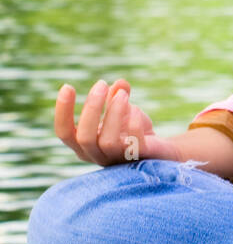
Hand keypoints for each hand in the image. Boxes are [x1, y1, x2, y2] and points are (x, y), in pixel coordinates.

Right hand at [54, 79, 182, 166]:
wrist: (159, 149)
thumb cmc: (132, 128)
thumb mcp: (121, 109)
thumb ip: (116, 96)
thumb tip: (119, 83)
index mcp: (84, 144)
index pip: (64, 133)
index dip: (62, 111)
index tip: (67, 86)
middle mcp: (97, 155)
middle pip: (84, 138)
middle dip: (91, 108)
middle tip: (101, 83)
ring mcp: (117, 160)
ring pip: (107, 142)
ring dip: (114, 113)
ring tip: (123, 94)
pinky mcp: (139, 159)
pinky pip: (134, 144)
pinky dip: (134, 124)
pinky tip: (136, 111)